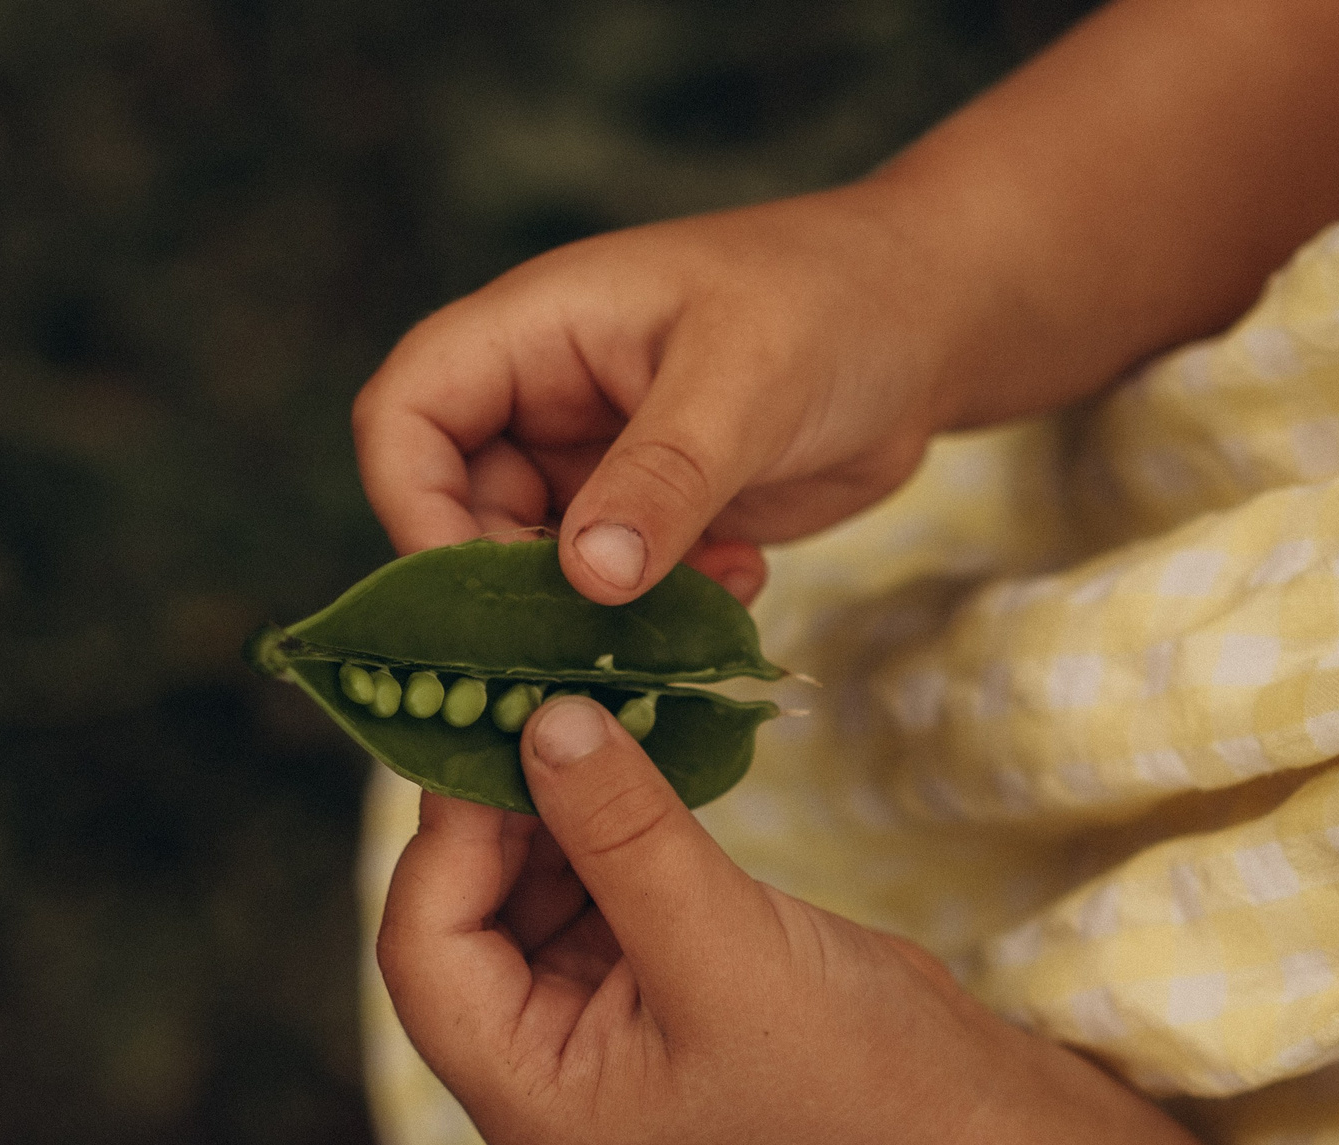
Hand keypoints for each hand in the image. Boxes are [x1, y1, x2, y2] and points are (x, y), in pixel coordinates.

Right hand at [352, 184, 956, 607]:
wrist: (935, 323)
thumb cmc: (838, 304)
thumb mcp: (749, 381)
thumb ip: (664, 478)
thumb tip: (587, 579)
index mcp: (534, 333)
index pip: (404, 417)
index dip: (412, 508)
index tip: (475, 595)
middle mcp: (543, 400)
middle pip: (455, 513)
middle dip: (513, 591)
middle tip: (587, 647)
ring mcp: (593, 464)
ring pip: (535, 570)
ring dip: (597, 615)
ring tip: (687, 613)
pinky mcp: (648, 520)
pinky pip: (611, 594)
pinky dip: (659, 614)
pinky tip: (738, 584)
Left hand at [375, 691, 1049, 1144]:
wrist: (965, 1131)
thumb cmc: (845, 1075)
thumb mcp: (723, 945)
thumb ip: (623, 833)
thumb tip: (539, 718)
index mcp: (528, 1096)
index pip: (425, 951)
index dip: (448, 837)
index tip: (498, 729)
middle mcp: (538, 1063)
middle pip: (463, 911)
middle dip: (499, 806)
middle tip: (533, 691)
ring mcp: (592, 1021)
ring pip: (526, 885)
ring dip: (555, 797)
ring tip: (588, 700)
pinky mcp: (646, 977)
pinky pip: (594, 880)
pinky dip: (607, 814)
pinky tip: (632, 743)